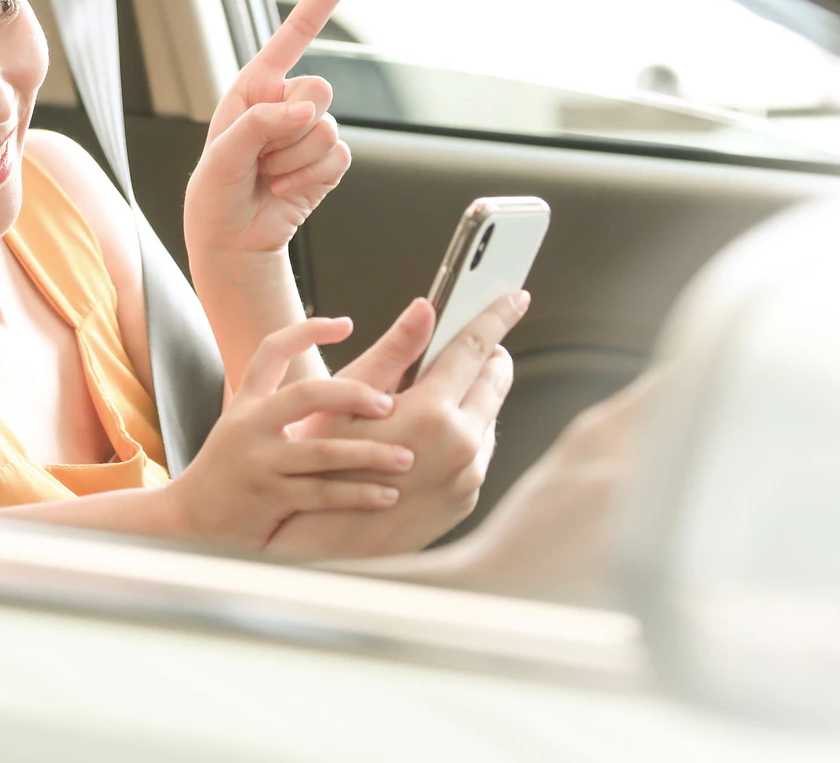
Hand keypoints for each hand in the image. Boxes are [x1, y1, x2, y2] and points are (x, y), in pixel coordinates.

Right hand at [164, 317, 415, 548]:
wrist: (188, 520)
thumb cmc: (229, 473)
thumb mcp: (244, 429)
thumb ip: (280, 409)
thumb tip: (334, 392)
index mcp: (247, 403)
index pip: (272, 351)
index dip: (307, 331)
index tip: (345, 323)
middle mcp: (249, 425)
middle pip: (306, 394)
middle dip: (354, 395)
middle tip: (390, 404)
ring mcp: (257, 461)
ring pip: (322, 452)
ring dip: (370, 454)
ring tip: (406, 457)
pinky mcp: (266, 498)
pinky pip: (321, 494)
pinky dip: (358, 494)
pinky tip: (387, 496)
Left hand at [186, 0, 357, 258]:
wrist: (232, 239)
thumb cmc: (214, 192)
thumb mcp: (221, 154)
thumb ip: (260, 124)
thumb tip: (306, 113)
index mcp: (255, 86)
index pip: (294, 35)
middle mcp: (285, 103)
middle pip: (319, 88)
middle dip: (289, 125)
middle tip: (260, 154)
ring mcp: (309, 132)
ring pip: (327, 129)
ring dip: (293, 162)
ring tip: (267, 176)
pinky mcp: (327, 162)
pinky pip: (338, 159)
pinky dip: (310, 180)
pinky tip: (285, 190)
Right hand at [266, 291, 525, 558]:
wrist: (330, 542)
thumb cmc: (326, 466)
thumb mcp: (350, 399)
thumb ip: (396, 350)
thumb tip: (425, 310)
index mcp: (432, 414)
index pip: (474, 348)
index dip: (495, 315)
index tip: (513, 297)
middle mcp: (461, 445)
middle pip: (495, 381)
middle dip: (488, 356)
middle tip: (469, 344)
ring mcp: (469, 476)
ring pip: (490, 416)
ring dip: (474, 397)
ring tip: (436, 394)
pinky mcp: (468, 498)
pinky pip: (480, 450)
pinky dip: (466, 431)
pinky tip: (432, 433)